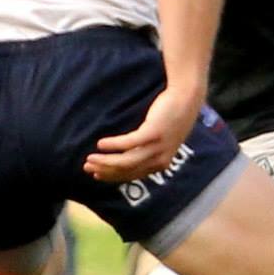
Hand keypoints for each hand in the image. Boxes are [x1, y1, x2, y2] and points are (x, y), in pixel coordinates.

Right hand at [84, 85, 202, 182]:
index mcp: (162, 163)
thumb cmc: (173, 116)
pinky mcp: (152, 134)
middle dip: (104, 170)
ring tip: (90, 158)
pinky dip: (112, 145)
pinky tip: (100, 143)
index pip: (132, 175)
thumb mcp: (162, 138)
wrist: (186, 97)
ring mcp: (157, 147)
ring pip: (125, 161)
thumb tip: (126, 155)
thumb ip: (148, 150)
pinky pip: (127, 143)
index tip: (97, 174)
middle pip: (126, 170)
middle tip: (87, 167)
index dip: (112, 176)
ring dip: (105, 161)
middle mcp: (160, 159)